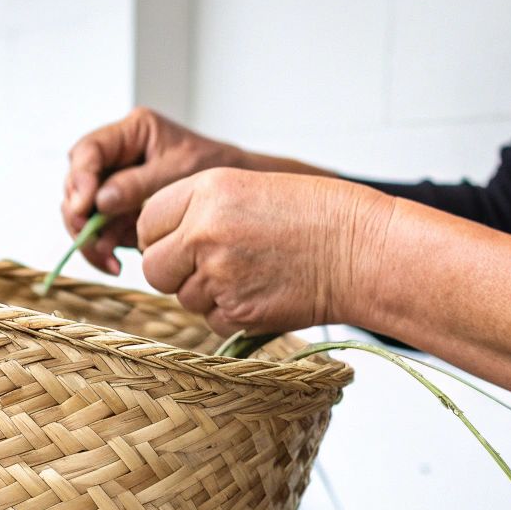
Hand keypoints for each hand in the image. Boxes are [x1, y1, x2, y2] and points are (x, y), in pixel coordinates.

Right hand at [61, 108, 248, 273]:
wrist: (236, 191)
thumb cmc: (215, 168)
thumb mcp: (177, 171)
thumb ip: (137, 184)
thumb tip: (98, 202)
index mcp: (130, 133)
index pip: (88, 151)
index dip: (80, 179)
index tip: (85, 206)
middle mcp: (117, 157)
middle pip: (77, 183)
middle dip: (78, 215)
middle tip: (90, 239)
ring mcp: (116, 185)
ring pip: (83, 211)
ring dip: (89, 238)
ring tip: (108, 259)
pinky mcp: (121, 211)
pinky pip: (100, 230)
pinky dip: (104, 249)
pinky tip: (116, 264)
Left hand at [136, 168, 394, 335]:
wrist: (362, 250)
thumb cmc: (315, 216)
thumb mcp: (249, 188)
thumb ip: (199, 210)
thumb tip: (163, 243)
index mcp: (205, 191)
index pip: (148, 221)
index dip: (162, 235)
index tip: (182, 241)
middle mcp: (203, 232)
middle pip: (153, 267)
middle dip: (173, 271)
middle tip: (208, 266)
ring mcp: (218, 275)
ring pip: (182, 298)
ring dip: (206, 294)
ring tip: (250, 274)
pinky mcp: (237, 312)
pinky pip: (211, 321)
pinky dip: (231, 314)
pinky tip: (262, 293)